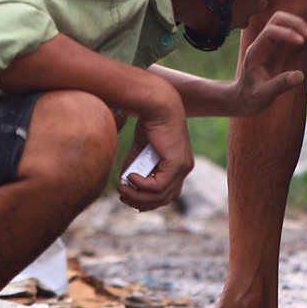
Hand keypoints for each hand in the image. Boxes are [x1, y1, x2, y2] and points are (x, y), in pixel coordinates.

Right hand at [118, 88, 192, 211]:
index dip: (149, 201)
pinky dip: (142, 185)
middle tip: (122, 196)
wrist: (158, 105)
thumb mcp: (141, 148)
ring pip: (160, 195)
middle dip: (141, 202)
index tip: (130, 200)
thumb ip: (136, 165)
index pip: (167, 193)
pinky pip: (158, 186)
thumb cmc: (150, 122)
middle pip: (164, 198)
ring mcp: (183, 167)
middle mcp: (184, 168)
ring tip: (122, 189)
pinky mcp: (177, 164)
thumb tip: (124, 181)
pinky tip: (131, 178)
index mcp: (179, 164)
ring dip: (138, 196)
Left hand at [231, 12, 306, 114]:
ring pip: (283, 23)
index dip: (287, 33)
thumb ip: (280, 85)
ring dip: (298, 25)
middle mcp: (262, 44)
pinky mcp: (277, 50)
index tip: (301, 42)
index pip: (270, 32)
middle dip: (294, 23)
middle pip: (277, 20)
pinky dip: (299, 33)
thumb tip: (299, 76)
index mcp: (256, 52)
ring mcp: (269, 46)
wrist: (242, 100)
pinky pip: (288, 34)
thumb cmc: (249, 97)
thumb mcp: (263, 95)